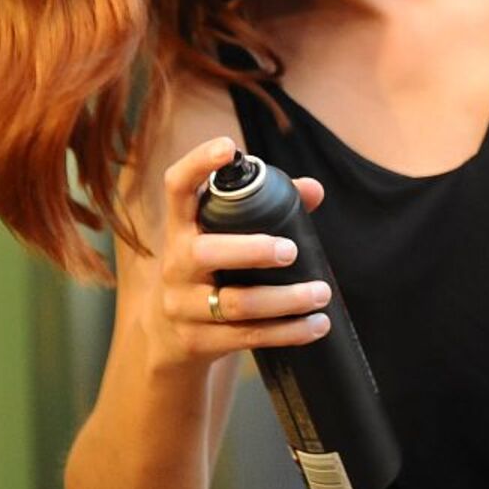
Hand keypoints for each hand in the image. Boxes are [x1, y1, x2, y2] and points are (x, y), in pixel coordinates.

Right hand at [146, 136, 331, 367]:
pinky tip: (316, 326)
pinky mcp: (197, 341)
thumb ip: (268, 210)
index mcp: (181, 227)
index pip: (177, 187)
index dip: (198, 164)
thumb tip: (314, 190)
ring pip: (235, 304)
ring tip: (321, 293)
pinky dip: (287, 332)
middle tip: (290, 250)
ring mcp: (182, 305)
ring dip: (285, 299)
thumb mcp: (223, 238)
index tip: (228, 147)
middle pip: (205, 254)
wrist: (168, 337)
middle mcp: (175, 263)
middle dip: (252, 250)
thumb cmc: (210, 271)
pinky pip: (247, 336)